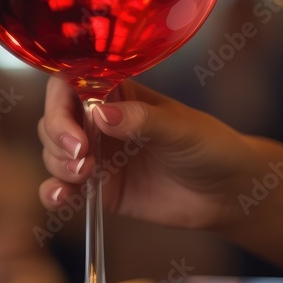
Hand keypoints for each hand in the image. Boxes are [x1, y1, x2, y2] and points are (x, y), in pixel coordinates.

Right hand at [37, 76, 258, 230]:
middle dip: (58, 136)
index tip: (75, 127)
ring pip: (54, 152)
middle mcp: (100, 121)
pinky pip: (64, 188)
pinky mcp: (100, 188)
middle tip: (82, 156)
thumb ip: (142, 119)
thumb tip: (102, 114)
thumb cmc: (211, 146)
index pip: (71, 83)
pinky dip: (53, 192)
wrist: (228, 192)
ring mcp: (98, 155)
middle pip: (54, 119)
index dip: (60, 102)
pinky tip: (61, 198)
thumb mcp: (181, 127)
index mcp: (118, 93)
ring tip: (84, 175)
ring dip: (57, 163)